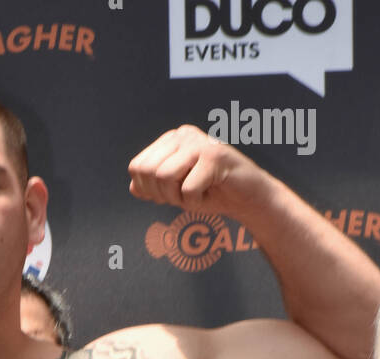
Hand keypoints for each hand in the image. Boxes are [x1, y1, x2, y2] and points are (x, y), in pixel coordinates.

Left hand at [128, 126, 264, 216]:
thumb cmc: (211, 193)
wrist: (246, 198)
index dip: (148, 190)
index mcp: (171, 140)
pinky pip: (187, 189)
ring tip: (196, 194)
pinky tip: (209, 194)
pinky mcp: (214, 156)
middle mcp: (183, 135)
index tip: (170, 194)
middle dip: (161, 195)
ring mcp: (199, 143)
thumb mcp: (175, 192)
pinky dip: (195, 202)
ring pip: (164, 178)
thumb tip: (133, 187)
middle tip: (183, 196)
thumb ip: (153, 187)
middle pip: (147, 171)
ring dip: (178, 198)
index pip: (137, 167)